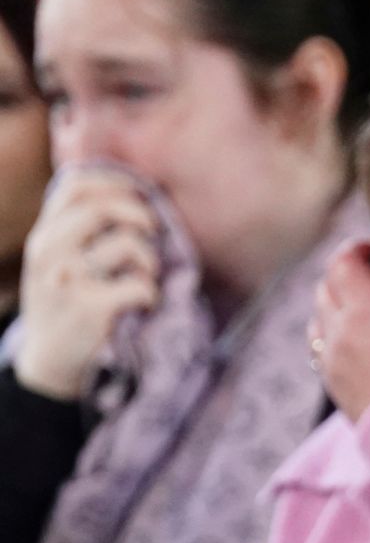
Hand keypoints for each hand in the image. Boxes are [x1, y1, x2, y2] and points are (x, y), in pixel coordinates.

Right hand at [10, 168, 161, 399]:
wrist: (48, 359)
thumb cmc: (64, 301)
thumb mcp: (57, 259)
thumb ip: (77, 227)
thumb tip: (126, 190)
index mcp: (44, 235)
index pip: (75, 186)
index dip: (115, 182)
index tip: (139, 193)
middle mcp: (49, 253)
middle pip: (101, 208)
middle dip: (140, 214)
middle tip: (153, 232)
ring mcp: (68, 281)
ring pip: (127, 244)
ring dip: (150, 259)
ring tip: (146, 275)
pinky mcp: (90, 309)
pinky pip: (140, 285)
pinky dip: (152, 293)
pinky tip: (143, 302)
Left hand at [310, 241, 369, 420]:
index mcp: (365, 311)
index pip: (342, 264)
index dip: (355, 250)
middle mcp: (338, 331)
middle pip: (325, 287)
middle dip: (345, 276)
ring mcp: (330, 358)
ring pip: (318, 316)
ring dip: (336, 304)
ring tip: (363, 311)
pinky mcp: (330, 381)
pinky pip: (320, 345)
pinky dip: (332, 332)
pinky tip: (357, 340)